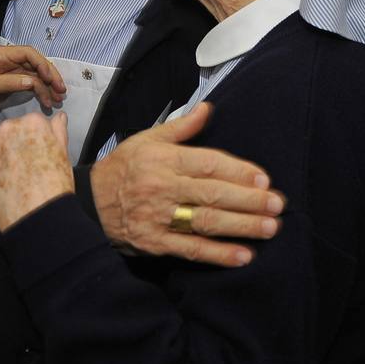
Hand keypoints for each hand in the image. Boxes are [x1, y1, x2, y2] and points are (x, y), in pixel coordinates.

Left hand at [0, 44, 65, 114]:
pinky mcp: (16, 82)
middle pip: (36, 63)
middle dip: (50, 76)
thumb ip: (10, 83)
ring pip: (37, 75)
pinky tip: (49, 100)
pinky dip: (42, 92)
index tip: (49, 78)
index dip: (41, 64)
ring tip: (58, 99)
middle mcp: (9, 60)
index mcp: (1, 54)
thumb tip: (32, 82)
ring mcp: (13, 71)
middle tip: (61, 90)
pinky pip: (33, 84)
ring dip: (49, 86)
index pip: (27, 53)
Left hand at [0, 113, 74, 230]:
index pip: (33, 123)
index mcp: (32, 122)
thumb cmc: (55, 187)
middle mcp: (8, 130)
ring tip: (15, 177)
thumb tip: (58, 119)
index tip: (40, 152)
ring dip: (1, 157)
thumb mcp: (64, 153)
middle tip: (29, 166)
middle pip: (12, 132)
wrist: (38, 217)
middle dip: (18, 145)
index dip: (37, 139)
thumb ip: (59, 130)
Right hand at [90, 103, 283, 267]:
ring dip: (241, 226)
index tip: (264, 179)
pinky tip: (243, 256)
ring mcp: (158, 217)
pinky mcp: (155, 243)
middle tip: (277, 205)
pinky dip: (218, 254)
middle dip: (249, 200)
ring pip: (206, 221)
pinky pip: (191, 249)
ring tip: (269, 228)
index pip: (208, 163)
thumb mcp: (146, 139)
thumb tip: (208, 108)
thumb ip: (181, 127)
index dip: (239, 171)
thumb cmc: (122, 168)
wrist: (87, 204)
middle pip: (212, 193)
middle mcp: (162, 187)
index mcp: (162, 158)